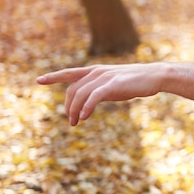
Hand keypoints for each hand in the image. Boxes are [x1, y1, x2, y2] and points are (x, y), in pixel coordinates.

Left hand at [37, 63, 164, 125]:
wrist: (154, 76)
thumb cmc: (136, 82)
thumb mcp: (113, 85)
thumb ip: (99, 90)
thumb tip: (88, 103)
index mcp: (96, 70)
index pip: (69, 73)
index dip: (53, 76)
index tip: (38, 80)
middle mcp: (97, 71)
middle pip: (73, 90)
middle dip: (68, 107)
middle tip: (70, 122)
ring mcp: (104, 77)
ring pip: (80, 94)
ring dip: (75, 110)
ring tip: (75, 122)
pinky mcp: (113, 84)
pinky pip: (94, 96)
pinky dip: (87, 107)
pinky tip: (84, 117)